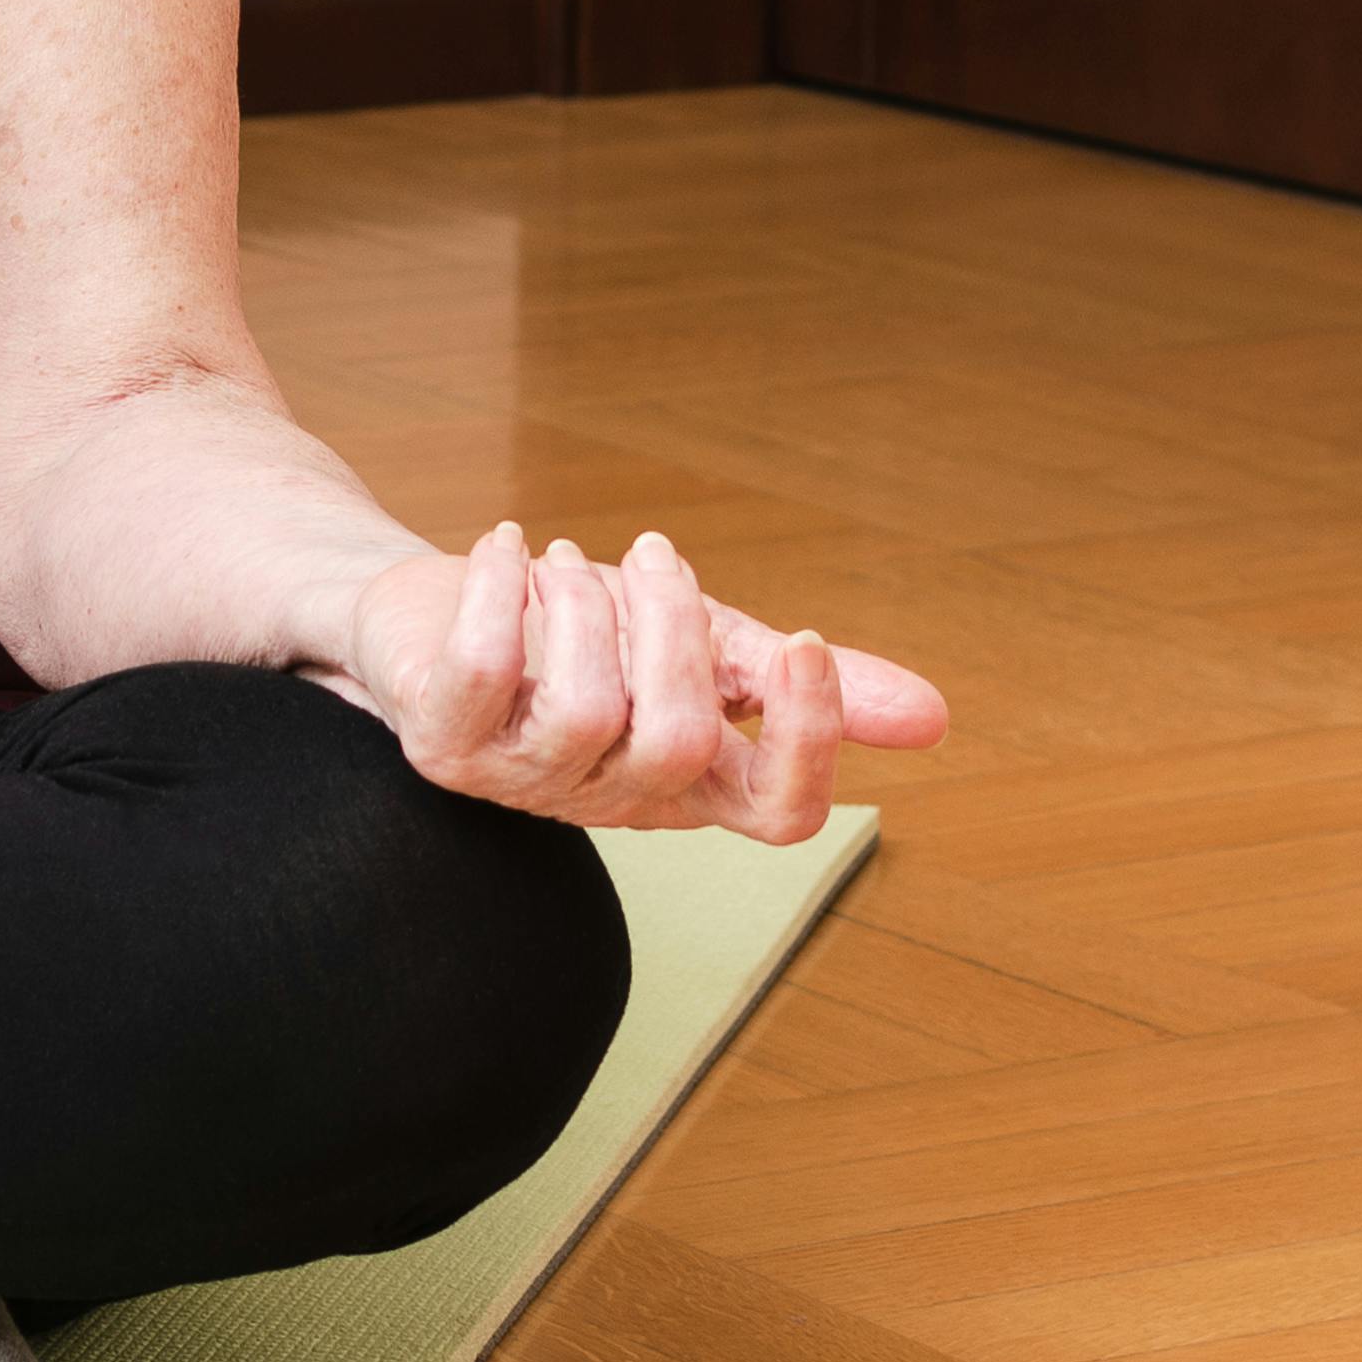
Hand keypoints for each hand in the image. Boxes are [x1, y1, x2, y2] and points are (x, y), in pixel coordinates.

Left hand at [343, 523, 948, 840]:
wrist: (427, 616)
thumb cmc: (577, 633)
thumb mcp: (698, 644)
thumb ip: (795, 679)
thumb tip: (934, 718)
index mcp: (690, 785)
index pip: (778, 814)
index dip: (806, 738)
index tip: (801, 636)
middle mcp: (611, 800)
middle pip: (679, 744)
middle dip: (675, 629)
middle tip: (653, 557)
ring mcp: (520, 784)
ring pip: (587, 710)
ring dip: (588, 606)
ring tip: (564, 565)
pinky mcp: (441, 749)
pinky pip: (482, 672)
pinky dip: (499, 591)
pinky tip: (506, 547)